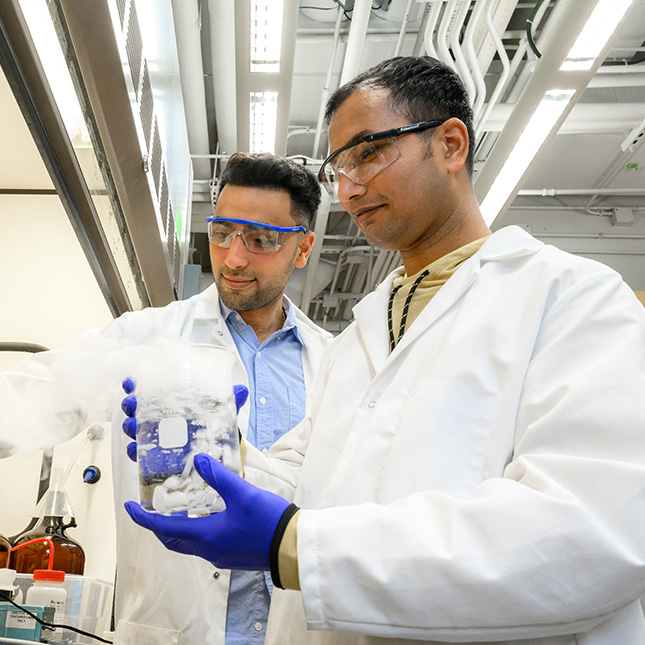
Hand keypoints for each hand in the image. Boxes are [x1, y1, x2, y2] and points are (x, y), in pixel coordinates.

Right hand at [121, 378, 248, 461]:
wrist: (218, 450)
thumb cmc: (213, 425)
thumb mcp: (221, 412)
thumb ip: (230, 401)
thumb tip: (242, 390)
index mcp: (171, 402)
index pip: (148, 389)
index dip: (136, 384)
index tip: (131, 381)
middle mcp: (159, 417)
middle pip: (136, 407)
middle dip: (130, 404)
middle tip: (132, 403)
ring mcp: (155, 436)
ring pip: (134, 428)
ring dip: (128, 425)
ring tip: (131, 425)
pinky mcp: (155, 456)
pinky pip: (140, 453)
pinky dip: (134, 451)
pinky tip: (134, 449)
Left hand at [124, 453, 289, 569]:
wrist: (293, 548)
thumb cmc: (268, 523)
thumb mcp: (243, 494)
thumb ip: (219, 477)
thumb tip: (199, 459)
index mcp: (206, 536)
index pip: (163, 528)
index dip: (143, 517)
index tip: (128, 506)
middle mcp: (208, 550)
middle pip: (172, 539)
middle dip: (157, 525)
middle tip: (149, 508)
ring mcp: (220, 555)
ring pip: (188, 542)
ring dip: (176, 527)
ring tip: (176, 506)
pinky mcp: (231, 555)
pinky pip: (204, 543)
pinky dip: (196, 529)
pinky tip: (207, 513)